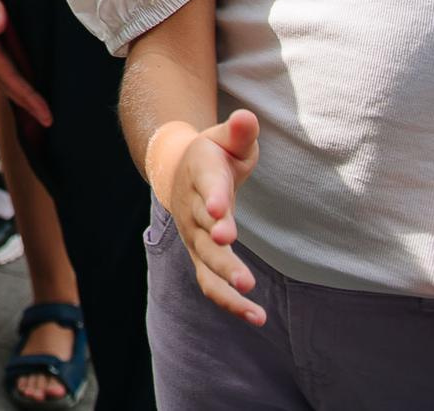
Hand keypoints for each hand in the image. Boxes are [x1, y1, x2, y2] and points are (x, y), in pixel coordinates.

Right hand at [148, 111, 264, 324]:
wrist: (176, 170)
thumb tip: (248, 118)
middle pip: (205, 230)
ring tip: (251, 298)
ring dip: (225, 279)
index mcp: (201, 173)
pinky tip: (257, 316)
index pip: (208, 186)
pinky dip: (229, 300)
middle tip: (237, 263)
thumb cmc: (214, 155)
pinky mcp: (200, 255)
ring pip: (206, 261)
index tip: (222, 213)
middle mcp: (193, 207)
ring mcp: (194, 234)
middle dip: (220, 248)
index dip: (214, 198)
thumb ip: (239, 132)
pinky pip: (209, 282)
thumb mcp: (226, 139)